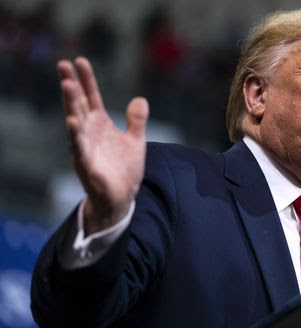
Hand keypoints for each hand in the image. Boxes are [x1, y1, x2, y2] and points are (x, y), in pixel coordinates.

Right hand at [58, 57, 148, 234]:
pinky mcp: (86, 165)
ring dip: (71, 104)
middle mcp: (89, 133)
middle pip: (79, 104)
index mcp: (100, 125)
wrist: (122, 197)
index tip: (80, 60)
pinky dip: (76, 136)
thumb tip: (140, 98)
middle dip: (71, 85)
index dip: (87, 80)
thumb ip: (136, 120)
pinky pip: (79, 148)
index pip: (91, 97)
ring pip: (76, 122)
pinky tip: (72, 122)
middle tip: (63, 64)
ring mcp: (85, 148)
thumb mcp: (136, 141)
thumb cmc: (124, 169)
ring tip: (67, 85)